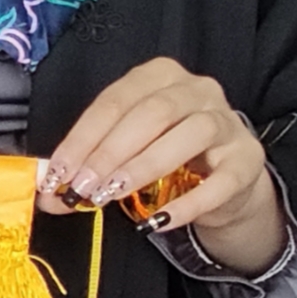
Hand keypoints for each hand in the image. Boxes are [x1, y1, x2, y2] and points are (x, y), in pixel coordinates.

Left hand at [37, 60, 282, 272]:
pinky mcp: (246, 161)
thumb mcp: (127, 150)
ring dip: (143, 167)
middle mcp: (198, 90)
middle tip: (83, 187)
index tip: (58, 172)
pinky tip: (157, 221)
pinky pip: (219, 182)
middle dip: (110, 152)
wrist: (226, 178)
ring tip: (112, 195)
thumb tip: (49, 192)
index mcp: (160, 76)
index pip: (115, 101)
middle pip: (152, 113)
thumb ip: (89, 165)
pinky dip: (186, 204)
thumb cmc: (168, 153)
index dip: (83, 138)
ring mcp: (227, 123)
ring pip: (189, 134)